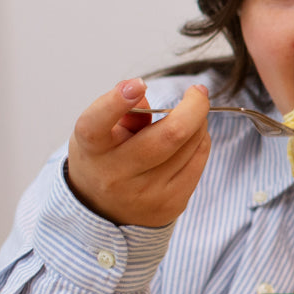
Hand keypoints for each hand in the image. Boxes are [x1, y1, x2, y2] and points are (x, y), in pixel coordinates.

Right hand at [66, 78, 211, 226]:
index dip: (116, 102)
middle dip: (194, 107)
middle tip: (198, 91)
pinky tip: (192, 138)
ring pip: (191, 145)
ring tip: (190, 117)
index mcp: (92, 149)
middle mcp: (116, 174)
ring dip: (198, 123)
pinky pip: (199, 161)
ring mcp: (146, 193)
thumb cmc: (104, 157)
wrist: (105, 209)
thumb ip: (120, 109)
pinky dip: (201, 142)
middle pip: (169, 136)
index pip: (96, 124)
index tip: (138, 84)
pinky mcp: (171, 204)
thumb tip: (141, 93)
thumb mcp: (100, 130)